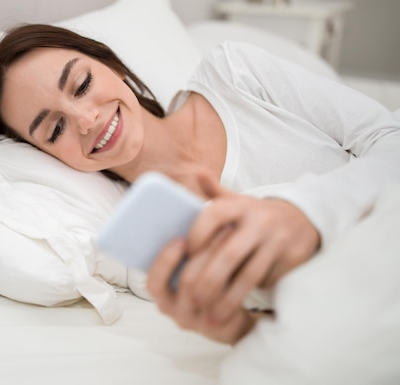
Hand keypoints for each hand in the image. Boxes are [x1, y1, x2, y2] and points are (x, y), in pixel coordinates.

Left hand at [147, 171, 319, 341]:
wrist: (304, 219)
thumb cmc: (257, 215)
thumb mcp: (239, 201)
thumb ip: (215, 192)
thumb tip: (198, 173)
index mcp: (242, 205)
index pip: (215, 213)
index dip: (198, 232)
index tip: (185, 252)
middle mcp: (260, 221)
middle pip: (229, 253)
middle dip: (208, 279)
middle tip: (190, 299)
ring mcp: (277, 241)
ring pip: (249, 275)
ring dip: (228, 299)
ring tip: (211, 317)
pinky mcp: (292, 259)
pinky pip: (266, 282)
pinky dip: (249, 297)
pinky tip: (234, 311)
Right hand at [147, 238, 255, 343]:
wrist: (228, 321)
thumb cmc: (205, 288)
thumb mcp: (189, 273)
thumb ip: (184, 258)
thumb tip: (190, 224)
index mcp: (162, 298)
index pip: (154, 283)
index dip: (165, 261)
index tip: (180, 239)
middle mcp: (176, 312)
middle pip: (188, 282)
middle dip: (204, 252)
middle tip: (220, 228)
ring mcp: (198, 322)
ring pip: (211, 289)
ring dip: (223, 260)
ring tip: (234, 240)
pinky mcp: (220, 326)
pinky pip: (228, 300)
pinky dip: (236, 275)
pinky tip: (245, 257)